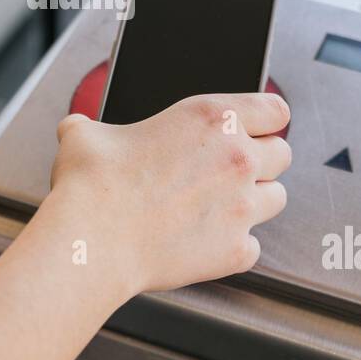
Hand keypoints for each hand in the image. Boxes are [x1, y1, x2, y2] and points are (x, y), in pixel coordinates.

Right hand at [43, 93, 291, 297]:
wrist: (92, 238)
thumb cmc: (92, 185)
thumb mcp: (86, 134)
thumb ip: (93, 127)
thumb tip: (77, 130)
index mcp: (212, 118)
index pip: (275, 110)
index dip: (265, 119)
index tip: (256, 128)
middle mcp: (237, 158)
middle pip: (283, 153)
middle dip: (262, 161)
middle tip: (230, 171)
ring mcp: (242, 206)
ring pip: (277, 199)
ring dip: (254, 201)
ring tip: (220, 207)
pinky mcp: (236, 249)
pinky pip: (253, 246)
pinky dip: (234, 246)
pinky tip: (205, 241)